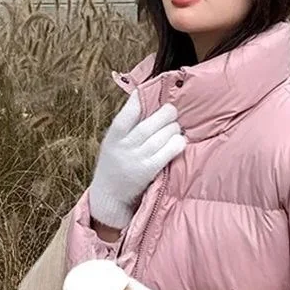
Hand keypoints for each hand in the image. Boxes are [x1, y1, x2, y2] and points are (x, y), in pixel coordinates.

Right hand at [89, 92, 185, 229]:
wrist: (109, 196)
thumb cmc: (114, 165)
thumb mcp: (112, 144)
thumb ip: (125, 126)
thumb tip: (143, 100)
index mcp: (113, 137)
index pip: (126, 115)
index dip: (137, 101)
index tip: (146, 93)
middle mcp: (124, 147)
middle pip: (148, 125)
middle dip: (165, 115)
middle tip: (172, 111)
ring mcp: (137, 159)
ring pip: (160, 137)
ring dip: (173, 129)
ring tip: (176, 128)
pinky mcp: (149, 171)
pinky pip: (167, 153)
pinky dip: (177, 144)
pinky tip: (181, 141)